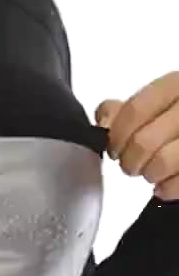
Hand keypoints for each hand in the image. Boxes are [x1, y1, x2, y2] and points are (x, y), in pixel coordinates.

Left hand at [95, 70, 178, 199]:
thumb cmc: (177, 122)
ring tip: (151, 172)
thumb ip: (125, 110)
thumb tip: (104, 119)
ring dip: (148, 174)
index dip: (116, 136)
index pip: (135, 110)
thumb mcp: (157, 105)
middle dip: (129, 161)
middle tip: (131, 165)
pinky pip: (178, 183)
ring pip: (161, 163)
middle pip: (143, 141)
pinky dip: (165, 189)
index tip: (113, 148)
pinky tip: (164, 185)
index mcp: (177, 85)